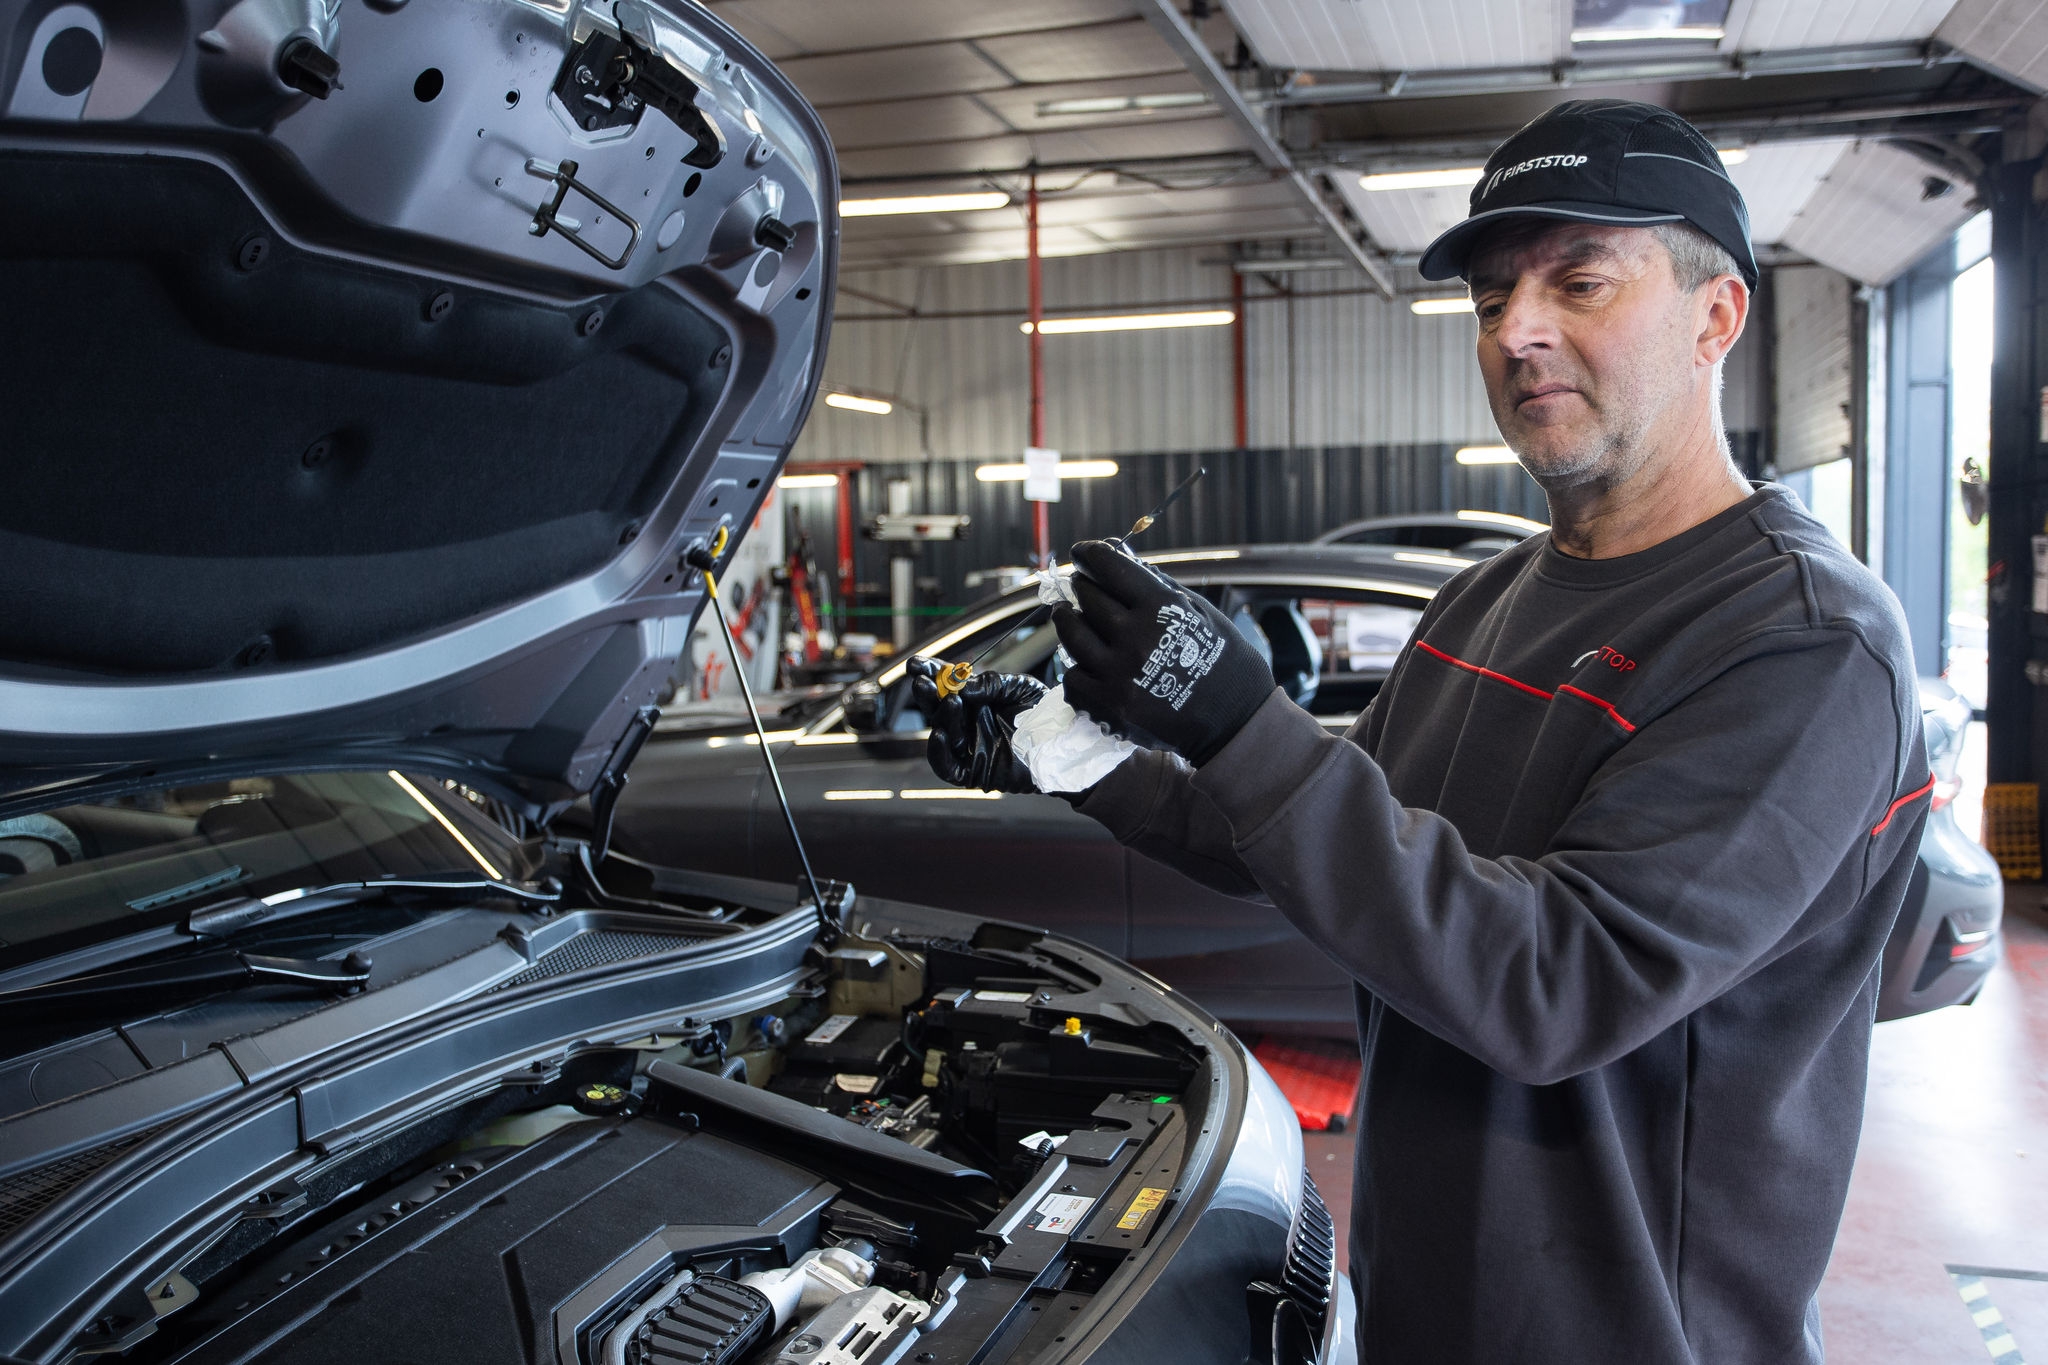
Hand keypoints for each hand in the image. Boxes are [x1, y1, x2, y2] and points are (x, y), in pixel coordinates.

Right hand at [907, 657, 1046, 793]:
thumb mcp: (1019, 687)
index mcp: (976, 700)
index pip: (946, 685)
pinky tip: (940, 735)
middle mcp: (968, 722)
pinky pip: (947, 767)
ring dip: (941, 716)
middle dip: (927, 693)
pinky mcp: (974, 772)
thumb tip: (962, 685)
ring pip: (943, 732)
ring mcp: (969, 747)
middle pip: (937, 708)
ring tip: (950, 701)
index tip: (917, 664)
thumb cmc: (1043, 714)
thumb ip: (991, 684)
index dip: (930, 674)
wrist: (1064, 742)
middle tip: (921, 681)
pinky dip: (938, 753)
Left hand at [1051, 540, 1274, 765]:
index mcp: (1161, 608)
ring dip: (1066, 620)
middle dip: (1081, 586)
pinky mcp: (1108, 706)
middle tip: (1080, 585)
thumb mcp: (1197, 611)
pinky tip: (1084, 661)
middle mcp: (1136, 637)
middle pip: (1088, 599)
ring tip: (1066, 614)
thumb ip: (1155, 584)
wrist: (1233, 718)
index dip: (1091, 554)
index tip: (1082, 553)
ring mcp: (1119, 674)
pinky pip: (1073, 678)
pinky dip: (1076, 668)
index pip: (1111, 568)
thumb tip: (1118, 554)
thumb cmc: (1220, 659)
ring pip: (1071, 636)